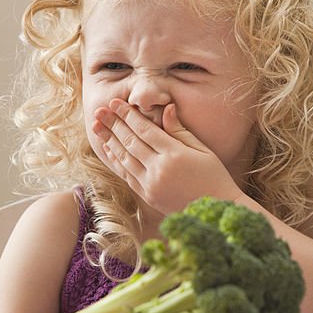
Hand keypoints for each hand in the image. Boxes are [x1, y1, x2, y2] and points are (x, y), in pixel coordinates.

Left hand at [91, 99, 242, 214]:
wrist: (216, 210)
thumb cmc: (214, 176)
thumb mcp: (202, 149)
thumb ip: (180, 130)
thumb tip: (166, 108)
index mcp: (174, 154)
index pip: (144, 129)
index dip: (128, 114)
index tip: (115, 102)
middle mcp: (159, 169)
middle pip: (130, 141)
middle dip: (113, 124)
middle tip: (99, 110)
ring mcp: (151, 184)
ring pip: (124, 158)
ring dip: (109, 140)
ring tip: (97, 127)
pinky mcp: (148, 196)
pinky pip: (127, 175)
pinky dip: (116, 161)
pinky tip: (109, 148)